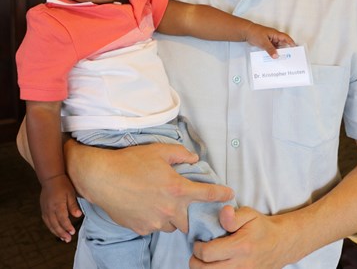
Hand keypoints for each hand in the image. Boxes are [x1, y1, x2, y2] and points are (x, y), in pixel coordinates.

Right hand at [40, 174, 81, 241]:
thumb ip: (73, 205)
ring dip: (56, 232)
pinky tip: (55, 230)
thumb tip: (78, 215)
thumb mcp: (70, 193)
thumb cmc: (62, 184)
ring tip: (63, 238)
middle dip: (62, 233)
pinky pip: (46, 221)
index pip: (63, 220)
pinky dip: (51, 227)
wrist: (51, 178)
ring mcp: (45, 210)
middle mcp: (50, 209)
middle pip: (55, 225)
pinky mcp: (43, 209)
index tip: (73, 232)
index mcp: (58, 205)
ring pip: (50, 225)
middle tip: (68, 239)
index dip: (68, 227)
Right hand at [65, 141, 233, 234]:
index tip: (230, 194)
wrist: (103, 177)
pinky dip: (154, 219)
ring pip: (171, 225)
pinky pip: (154, 226)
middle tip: (177, 200)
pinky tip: (144, 205)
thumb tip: (194, 159)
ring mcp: (155, 222)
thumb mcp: (159, 150)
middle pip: (188, 219)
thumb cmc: (131, 161)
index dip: (221, 194)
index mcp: (177, 189)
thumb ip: (180, 154)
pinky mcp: (142, 229)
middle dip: (187, 212)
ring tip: (157, 201)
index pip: (206, 194)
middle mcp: (170, 209)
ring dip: (170, 216)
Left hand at [191, 206, 293, 268]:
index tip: (199, 242)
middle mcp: (241, 265)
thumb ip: (233, 215)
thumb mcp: (249, 214)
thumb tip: (223, 213)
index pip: (208, 253)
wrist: (280, 244)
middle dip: (196, 262)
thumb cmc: (261, 227)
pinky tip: (216, 265)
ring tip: (206, 260)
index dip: (198, 247)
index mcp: (240, 247)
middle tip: (198, 253)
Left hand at [245, 24, 294, 57]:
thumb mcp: (263, 42)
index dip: (291, 43)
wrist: (246, 32)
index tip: (295, 49)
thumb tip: (276, 56)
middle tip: (290, 58)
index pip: (286, 38)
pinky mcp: (266, 44)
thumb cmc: (255, 33)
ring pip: (277, 47)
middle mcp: (274, 37)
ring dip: (278, 52)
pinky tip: (274, 58)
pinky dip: (273, 53)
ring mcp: (270, 41)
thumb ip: (270, 49)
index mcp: (275, 34)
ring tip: (282, 60)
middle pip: (282, 44)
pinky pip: (271, 49)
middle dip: (286, 50)